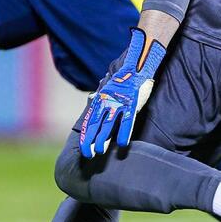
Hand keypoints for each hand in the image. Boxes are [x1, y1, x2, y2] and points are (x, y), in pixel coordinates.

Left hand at [78, 28, 166, 157]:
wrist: (137, 67)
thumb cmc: (124, 81)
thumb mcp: (109, 90)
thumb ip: (103, 101)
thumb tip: (96, 108)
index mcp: (101, 100)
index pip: (90, 120)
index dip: (86, 135)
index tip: (84, 148)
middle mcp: (107, 102)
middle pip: (96, 125)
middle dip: (90, 140)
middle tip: (88, 155)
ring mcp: (119, 103)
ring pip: (108, 125)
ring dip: (102, 139)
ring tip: (99, 152)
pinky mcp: (131, 103)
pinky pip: (127, 121)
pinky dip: (124, 133)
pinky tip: (122, 144)